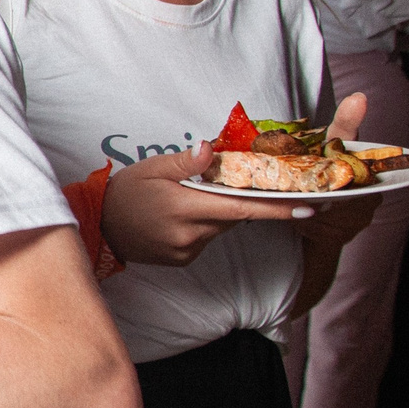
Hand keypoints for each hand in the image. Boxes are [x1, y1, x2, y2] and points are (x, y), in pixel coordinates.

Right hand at [102, 145, 321, 265]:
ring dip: (219, 211)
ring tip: (194, 197)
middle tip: (240, 181)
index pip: (243, 208)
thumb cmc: (126, 192)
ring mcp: (187, 250)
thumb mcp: (153, 168)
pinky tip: (181, 217)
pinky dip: (203, 225)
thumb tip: (211, 148)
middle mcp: (190, 234)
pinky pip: (206, 239)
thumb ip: (186, 161)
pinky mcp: (183, 260)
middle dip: (241, 199)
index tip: (310, 207)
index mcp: (186, 208)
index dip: (278, 208)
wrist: (98, 227)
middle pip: (234, 215)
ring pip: (221, 227)